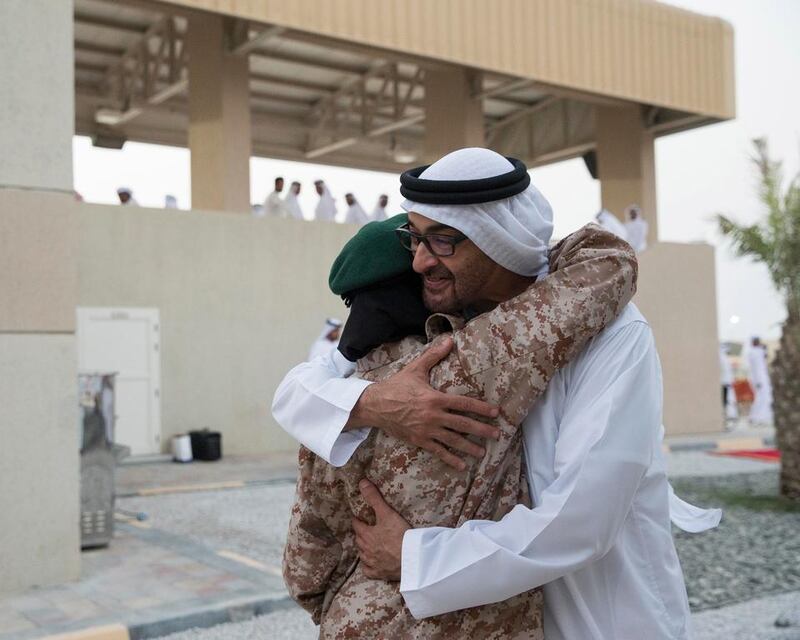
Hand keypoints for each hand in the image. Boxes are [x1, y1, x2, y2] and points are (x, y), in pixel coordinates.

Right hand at [346, 337, 499, 469]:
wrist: (375, 405)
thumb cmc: (396, 386)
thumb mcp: (415, 368)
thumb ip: (434, 355)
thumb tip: (449, 340)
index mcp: (435, 398)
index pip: (464, 403)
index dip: (481, 408)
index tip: (495, 412)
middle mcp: (433, 416)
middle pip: (463, 424)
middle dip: (481, 430)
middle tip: (497, 434)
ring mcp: (426, 430)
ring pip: (453, 440)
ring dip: (469, 447)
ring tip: (483, 452)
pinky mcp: (419, 440)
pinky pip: (438, 451)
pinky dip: (450, 458)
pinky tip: (461, 465)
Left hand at [353, 479, 408, 580]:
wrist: (411, 559)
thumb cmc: (399, 535)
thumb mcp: (387, 513)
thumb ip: (374, 498)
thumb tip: (362, 482)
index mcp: (367, 534)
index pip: (357, 525)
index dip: (357, 521)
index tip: (357, 518)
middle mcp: (366, 549)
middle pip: (359, 540)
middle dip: (360, 534)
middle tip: (363, 530)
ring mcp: (372, 563)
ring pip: (362, 555)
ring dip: (363, 549)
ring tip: (366, 545)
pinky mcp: (379, 574)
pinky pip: (368, 570)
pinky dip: (367, 566)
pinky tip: (369, 564)